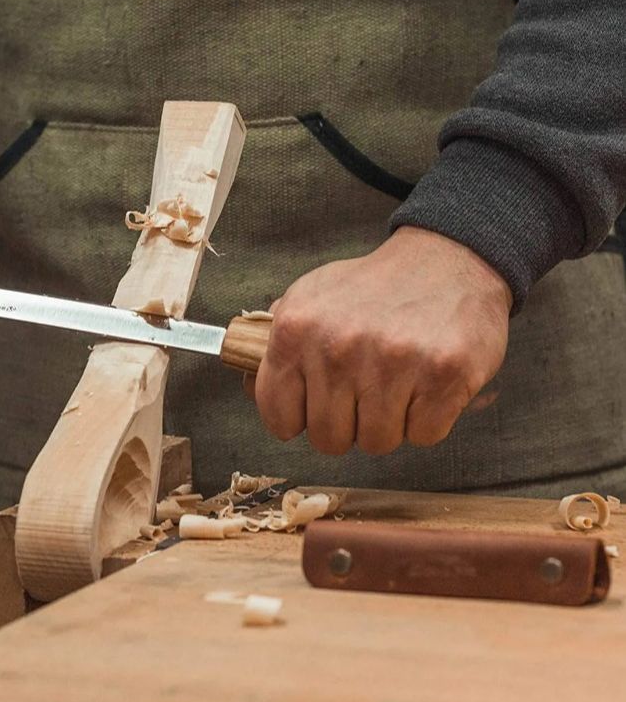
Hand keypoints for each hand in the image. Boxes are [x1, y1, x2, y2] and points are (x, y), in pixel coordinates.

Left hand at [250, 226, 511, 454]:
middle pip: (329, 439)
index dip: (298, 419)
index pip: (278, 416)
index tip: (314, 408)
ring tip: (398, 384)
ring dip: (389, 424)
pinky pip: (423, 436)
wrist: (449, 258)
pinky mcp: (444, 375)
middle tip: (365, 393)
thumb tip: (251, 387)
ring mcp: (392, 362)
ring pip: (376, 442)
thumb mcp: (312, 299)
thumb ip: (278, 344)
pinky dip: (427, 420)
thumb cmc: (374, 289)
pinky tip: (427, 383)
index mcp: (295, 329)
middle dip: (348, 425)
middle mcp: (338, 347)